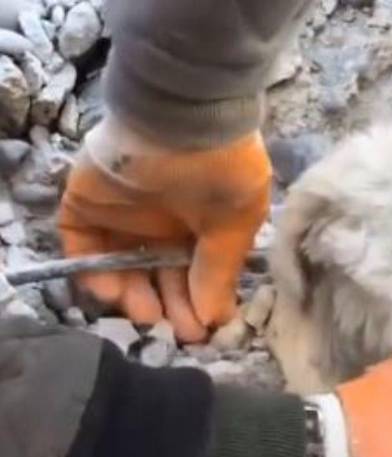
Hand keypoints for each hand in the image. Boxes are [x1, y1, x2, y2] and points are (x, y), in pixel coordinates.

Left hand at [58, 118, 271, 342]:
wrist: (181, 119)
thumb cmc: (221, 173)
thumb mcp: (234, 227)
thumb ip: (219, 273)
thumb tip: (216, 320)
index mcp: (202, 225)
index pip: (195, 272)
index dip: (198, 302)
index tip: (200, 329)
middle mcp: (163, 221)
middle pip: (158, 273)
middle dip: (168, 305)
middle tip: (174, 329)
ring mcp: (123, 213)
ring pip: (122, 265)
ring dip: (132, 294)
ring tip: (146, 314)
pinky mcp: (87, 203)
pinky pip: (84, 243)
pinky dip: (93, 270)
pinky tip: (113, 290)